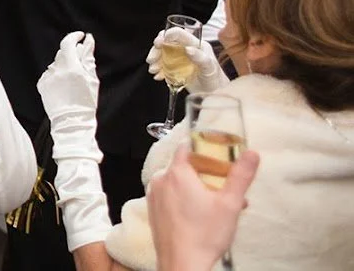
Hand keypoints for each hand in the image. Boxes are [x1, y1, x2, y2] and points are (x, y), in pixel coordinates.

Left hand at [38, 31, 100, 121]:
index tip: (80, 36)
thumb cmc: (86, 102)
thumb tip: (88, 41)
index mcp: (72, 69)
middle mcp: (58, 71)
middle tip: (80, 64)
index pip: (68, 43)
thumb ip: (88, 58)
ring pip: (56, 63)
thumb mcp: (92, 80)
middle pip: (63, 53)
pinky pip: (49, 73)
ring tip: (72, 81)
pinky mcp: (41, 84)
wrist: (71, 121)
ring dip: (64, 66)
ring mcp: (48, 77)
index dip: (74, 37)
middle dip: (72, 54)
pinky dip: (56, 75)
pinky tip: (63, 86)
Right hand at [147, 28, 226, 94]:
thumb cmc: (215, 81)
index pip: (178, 33)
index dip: (166, 35)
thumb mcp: (210, 69)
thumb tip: (188, 49)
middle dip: (156, 49)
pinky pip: (163, 64)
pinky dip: (158, 69)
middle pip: (167, 42)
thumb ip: (201, 58)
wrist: (214, 94)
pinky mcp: (176, 67)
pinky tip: (158, 76)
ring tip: (154, 70)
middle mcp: (187, 48)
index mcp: (196, 44)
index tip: (158, 43)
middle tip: (152, 59)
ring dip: (155, 60)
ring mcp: (181, 58)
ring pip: (162, 52)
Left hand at [148, 146, 259, 270]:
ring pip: (178, 182)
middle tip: (225, 187)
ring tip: (218, 205)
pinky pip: (170, 196)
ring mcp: (154, 195)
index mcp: (177, 172)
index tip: (219, 156)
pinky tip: (202, 214)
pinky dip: (184, 199)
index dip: (204, 148)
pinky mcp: (153, 210)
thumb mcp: (230, 204)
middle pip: (184, 166)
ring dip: (197, 188)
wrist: (183, 264)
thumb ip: (241, 176)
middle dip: (206, 174)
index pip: (187, 146)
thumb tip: (251, 154)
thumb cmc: (204, 236)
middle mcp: (160, 180)